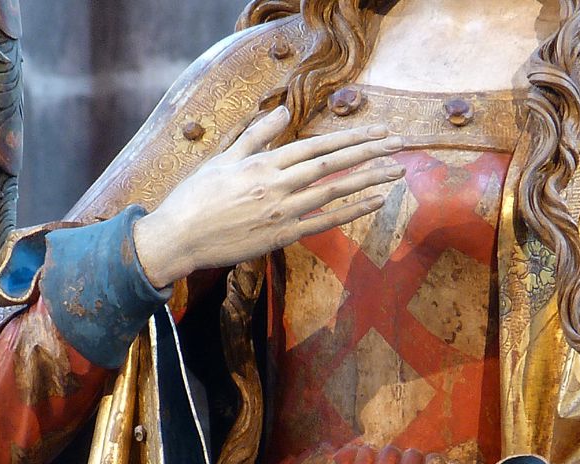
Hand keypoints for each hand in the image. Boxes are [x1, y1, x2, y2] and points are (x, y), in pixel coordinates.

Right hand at [131, 106, 405, 287]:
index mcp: (263, 162)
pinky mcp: (280, 236)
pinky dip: (351, 211)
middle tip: (400, 143)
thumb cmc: (196, 196)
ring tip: (397, 171)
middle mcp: (277, 184)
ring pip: (334, 190)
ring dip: (369, 179)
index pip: (317, 145)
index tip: (376, 132)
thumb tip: (281, 112)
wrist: (179, 236)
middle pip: (333, 163)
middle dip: (370, 152)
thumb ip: (256, 135)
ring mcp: (281, 211)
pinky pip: (323, 222)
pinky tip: (374, 202)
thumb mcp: (223, 158)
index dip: (350, 137)